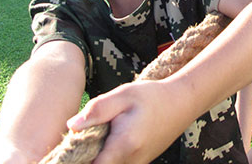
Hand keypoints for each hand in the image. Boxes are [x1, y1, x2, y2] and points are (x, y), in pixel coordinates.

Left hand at [67, 81, 185, 163]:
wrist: (181, 103)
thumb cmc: (152, 96)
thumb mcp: (123, 95)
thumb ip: (97, 110)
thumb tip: (71, 125)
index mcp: (123, 145)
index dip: (75, 158)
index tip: (70, 145)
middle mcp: (130, 161)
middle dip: (84, 157)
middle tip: (81, 137)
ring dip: (97, 156)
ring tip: (95, 136)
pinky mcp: (139, 163)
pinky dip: (108, 156)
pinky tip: (108, 139)